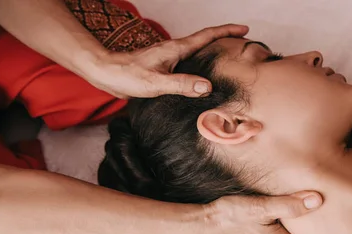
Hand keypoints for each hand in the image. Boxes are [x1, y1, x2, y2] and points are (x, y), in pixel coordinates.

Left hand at [83, 24, 248, 97]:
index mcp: (176, 49)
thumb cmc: (128, 75)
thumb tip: (207, 86)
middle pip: (205, 40)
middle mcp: (175, 50)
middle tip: (243, 42)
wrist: (107, 74)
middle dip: (225, 38)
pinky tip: (203, 75)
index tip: (244, 29)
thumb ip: (181, 84)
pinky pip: (189, 61)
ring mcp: (170, 58)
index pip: (207, 36)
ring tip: (229, 56)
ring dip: (214, 50)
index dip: (227, 31)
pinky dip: (201, 62)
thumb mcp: (156, 83)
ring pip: (197, 50)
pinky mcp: (165, 67)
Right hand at [202, 192, 322, 233]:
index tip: (316, 215)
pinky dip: (261, 229)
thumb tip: (318, 201)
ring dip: (275, 226)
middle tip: (294, 206)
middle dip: (293, 225)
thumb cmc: (232, 213)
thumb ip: (290, 204)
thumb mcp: (262, 206)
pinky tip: (257, 218)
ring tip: (274, 210)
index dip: (310, 227)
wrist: (203, 223)